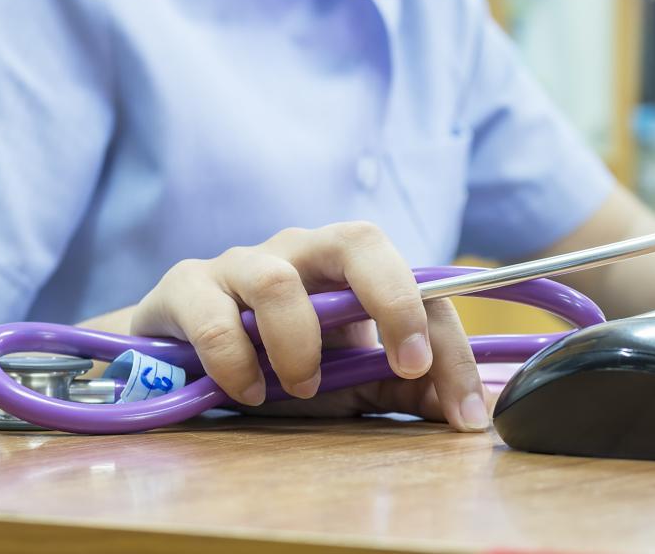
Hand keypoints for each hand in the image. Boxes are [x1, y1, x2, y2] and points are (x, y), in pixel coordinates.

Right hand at [130, 222, 489, 430]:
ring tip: (301, 389)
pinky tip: (247, 394)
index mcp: (351, 270)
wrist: (182, 355)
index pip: (419, 285)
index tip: (464, 413)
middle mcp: (302, 252)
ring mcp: (241, 264)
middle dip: (394, 301)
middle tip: (405, 366)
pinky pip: (214, 317)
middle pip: (359, 240)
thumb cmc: (275, 362)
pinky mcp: (187, 287)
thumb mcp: (351, 380)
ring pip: (277, 281)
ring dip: (298, 346)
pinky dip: (235, 363)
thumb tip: (472, 412)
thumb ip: (406, 389)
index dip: (449, 347)